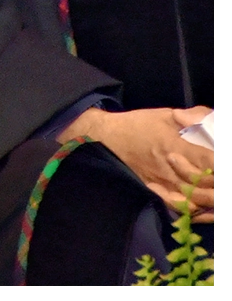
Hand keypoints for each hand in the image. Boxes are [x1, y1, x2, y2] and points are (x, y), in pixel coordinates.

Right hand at [68, 106, 215, 220]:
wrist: (107, 139)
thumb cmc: (138, 126)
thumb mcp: (164, 114)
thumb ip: (193, 116)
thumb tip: (215, 120)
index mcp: (176, 146)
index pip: (211, 161)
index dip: (222, 165)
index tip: (224, 162)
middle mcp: (172, 169)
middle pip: (209, 185)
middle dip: (221, 184)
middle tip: (224, 179)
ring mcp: (166, 185)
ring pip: (199, 200)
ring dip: (213, 199)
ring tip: (219, 193)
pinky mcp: (159, 195)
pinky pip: (184, 210)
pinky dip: (200, 212)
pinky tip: (209, 210)